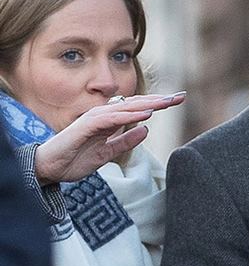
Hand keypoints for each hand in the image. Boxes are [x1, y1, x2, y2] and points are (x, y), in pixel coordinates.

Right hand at [33, 93, 184, 183]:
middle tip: (181, 96)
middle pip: (136, 104)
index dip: (158, 105)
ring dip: (148, 104)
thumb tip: (146, 130)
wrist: (50, 168)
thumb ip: (126, 141)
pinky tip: (146, 114)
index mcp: (109, 121)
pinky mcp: (88, 125)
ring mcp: (95, 118)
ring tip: (168, 102)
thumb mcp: (108, 153)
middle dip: (159, 100)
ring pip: (126, 108)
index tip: (178, 101)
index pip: (137, 109)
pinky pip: (113, 119)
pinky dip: (130, 116)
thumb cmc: (75, 159)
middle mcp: (103, 115)